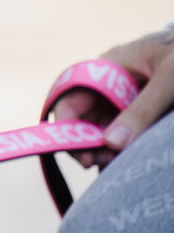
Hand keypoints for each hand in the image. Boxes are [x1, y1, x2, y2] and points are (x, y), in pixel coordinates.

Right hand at [52, 29, 173, 166]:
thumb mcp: (169, 80)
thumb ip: (142, 109)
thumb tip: (112, 143)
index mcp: (108, 66)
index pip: (71, 97)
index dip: (68, 126)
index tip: (83, 153)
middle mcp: (111, 83)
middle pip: (83, 118)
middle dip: (87, 143)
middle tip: (101, 163)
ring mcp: (126, 98)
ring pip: (102, 129)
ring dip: (105, 150)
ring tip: (116, 165)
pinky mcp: (143, 112)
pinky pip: (124, 133)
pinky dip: (122, 150)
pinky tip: (126, 163)